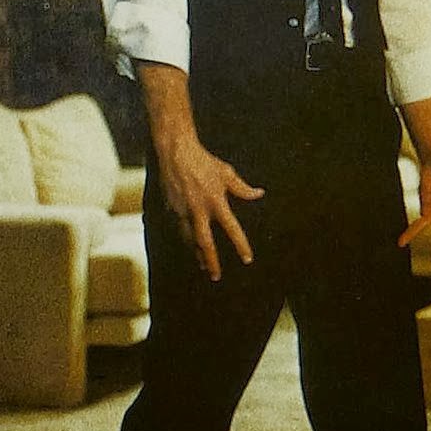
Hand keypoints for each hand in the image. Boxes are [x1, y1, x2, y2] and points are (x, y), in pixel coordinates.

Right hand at [157, 135, 264, 280]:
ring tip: (204, 265)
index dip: (240, 245)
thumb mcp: (227, 173)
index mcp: (216, 202)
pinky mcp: (171, 209)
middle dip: (211, 262)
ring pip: (190, 240)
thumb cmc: (204, 161)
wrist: (175, 153)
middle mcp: (199, 210)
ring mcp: (183, 211)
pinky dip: (186, 240)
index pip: (232, 229)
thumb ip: (243, 188)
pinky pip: (180, 229)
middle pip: (205, 243)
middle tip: (217, 276)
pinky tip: (190, 245)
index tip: (247, 259)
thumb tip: (259, 194)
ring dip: (197, 254)